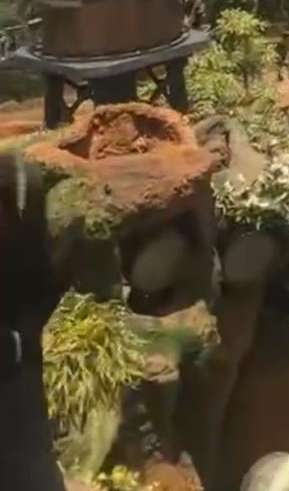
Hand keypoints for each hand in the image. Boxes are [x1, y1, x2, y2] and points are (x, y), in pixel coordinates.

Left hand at [0, 155, 61, 336]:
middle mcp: (11, 228)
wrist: (2, 330)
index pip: (32, 190)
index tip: (25, 160)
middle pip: (6, 187)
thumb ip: (71, 248)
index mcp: (32, 232)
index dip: (28, 172)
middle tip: (6, 159)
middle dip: (6, 170)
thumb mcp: (59, 279)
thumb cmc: (31, 307)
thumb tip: (79, 216)